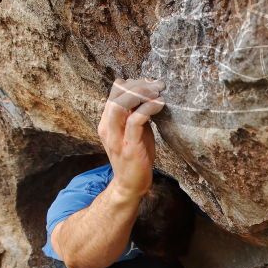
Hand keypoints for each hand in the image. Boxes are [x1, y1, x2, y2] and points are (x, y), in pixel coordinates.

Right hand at [97, 77, 164, 197]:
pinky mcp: (129, 147)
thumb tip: (147, 93)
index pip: (115, 92)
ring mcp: (116, 138)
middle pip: (116, 95)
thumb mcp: (134, 131)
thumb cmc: (136, 156)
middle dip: (139, 85)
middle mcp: (107, 128)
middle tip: (158, 85)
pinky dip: (148, 108)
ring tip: (158, 92)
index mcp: (107, 122)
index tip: (151, 83)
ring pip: (121, 105)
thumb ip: (136, 114)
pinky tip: (160, 104)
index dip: (133, 83)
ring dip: (141, 94)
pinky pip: (135, 121)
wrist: (131, 184)